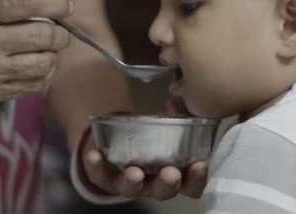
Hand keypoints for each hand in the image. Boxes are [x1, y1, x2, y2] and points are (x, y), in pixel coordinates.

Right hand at [0, 0, 71, 102]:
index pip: (27, 3)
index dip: (56, 4)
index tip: (66, 6)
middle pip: (44, 35)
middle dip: (61, 32)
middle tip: (60, 30)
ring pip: (45, 62)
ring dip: (54, 53)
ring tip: (46, 48)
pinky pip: (37, 83)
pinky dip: (46, 72)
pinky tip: (37, 63)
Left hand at [83, 99, 207, 200]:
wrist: (120, 138)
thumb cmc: (153, 134)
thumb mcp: (170, 124)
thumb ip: (180, 115)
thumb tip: (177, 103)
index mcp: (176, 175)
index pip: (191, 185)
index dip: (198, 179)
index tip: (200, 164)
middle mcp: (153, 184)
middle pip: (164, 191)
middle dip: (168, 183)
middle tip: (171, 173)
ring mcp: (128, 183)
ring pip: (132, 188)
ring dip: (133, 181)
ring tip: (134, 172)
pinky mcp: (105, 177)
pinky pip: (99, 176)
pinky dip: (96, 166)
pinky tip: (94, 155)